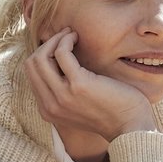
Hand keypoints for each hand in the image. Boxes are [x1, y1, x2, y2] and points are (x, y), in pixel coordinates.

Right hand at [24, 29, 158, 141]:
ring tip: (70, 34)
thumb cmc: (112, 112)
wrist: (131, 126)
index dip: (42, 55)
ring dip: (55, 39)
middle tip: (64, 36)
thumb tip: (59, 63)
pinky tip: (76, 38)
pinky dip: (66, 40)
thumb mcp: (79, 107)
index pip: (32, 75)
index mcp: (48, 110)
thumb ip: (65, 92)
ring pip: (41, 57)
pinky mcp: (78, 84)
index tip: (59, 46)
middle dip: (46, 44)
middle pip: (31, 64)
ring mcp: (62, 95)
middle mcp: (51, 105)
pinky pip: (61, 53)